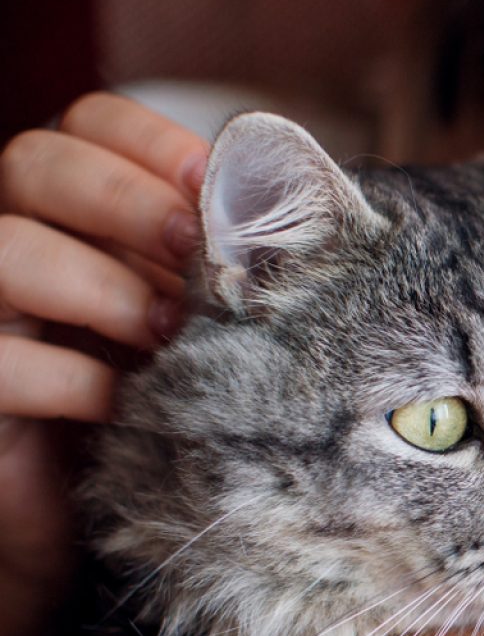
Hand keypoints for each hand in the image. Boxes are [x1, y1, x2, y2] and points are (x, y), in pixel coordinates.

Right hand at [0, 93, 208, 635]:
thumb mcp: (201, 318)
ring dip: (104, 286)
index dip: (148, 140)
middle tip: (194, 252)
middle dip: (125, 200)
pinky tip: (123, 404)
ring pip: (6, 250)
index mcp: (79, 210)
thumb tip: (302, 216)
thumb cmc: (164, 396)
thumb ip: (222, 265)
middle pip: (34, 162)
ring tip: (167, 336)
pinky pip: (1, 362)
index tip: (212, 184)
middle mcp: (18, 241)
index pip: (89, 122)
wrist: (95, 513)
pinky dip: (75, 378)